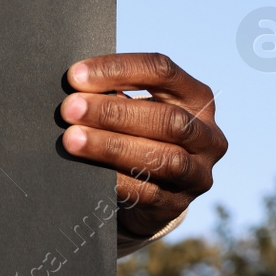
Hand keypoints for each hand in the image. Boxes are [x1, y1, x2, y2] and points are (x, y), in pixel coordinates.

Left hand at [59, 53, 226, 240]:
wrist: (150, 192)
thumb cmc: (136, 135)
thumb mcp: (137, 109)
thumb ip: (115, 94)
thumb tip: (75, 87)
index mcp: (197, 98)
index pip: (162, 72)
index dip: (118, 70)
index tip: (75, 75)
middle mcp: (206, 135)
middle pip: (166, 119)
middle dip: (113, 112)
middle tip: (69, 109)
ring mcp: (197, 173)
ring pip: (162, 158)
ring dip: (111, 147)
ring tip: (71, 139)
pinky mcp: (176, 205)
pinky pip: (146, 193)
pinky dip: (114, 180)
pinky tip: (87, 172)